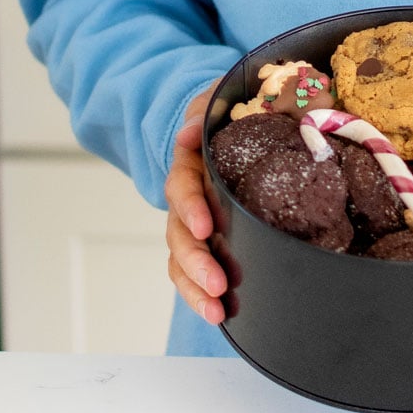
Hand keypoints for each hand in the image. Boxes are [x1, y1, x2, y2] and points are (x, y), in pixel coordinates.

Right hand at [165, 82, 227, 322]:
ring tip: (217, 310)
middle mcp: (188, 197)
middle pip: (179, 233)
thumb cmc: (233, 111)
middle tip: (217, 282)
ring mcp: (195, 223)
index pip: (182, 184)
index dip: (190, 206)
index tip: (204, 227)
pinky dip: (201, 295)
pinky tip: (220, 314)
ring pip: (182, 259)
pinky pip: (195, 272)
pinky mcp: (208, 242)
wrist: (233, 123)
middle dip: (196, 260)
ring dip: (196, 287)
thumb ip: (207, 109)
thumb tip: (187, 135)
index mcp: (192, 161)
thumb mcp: (222, 98)